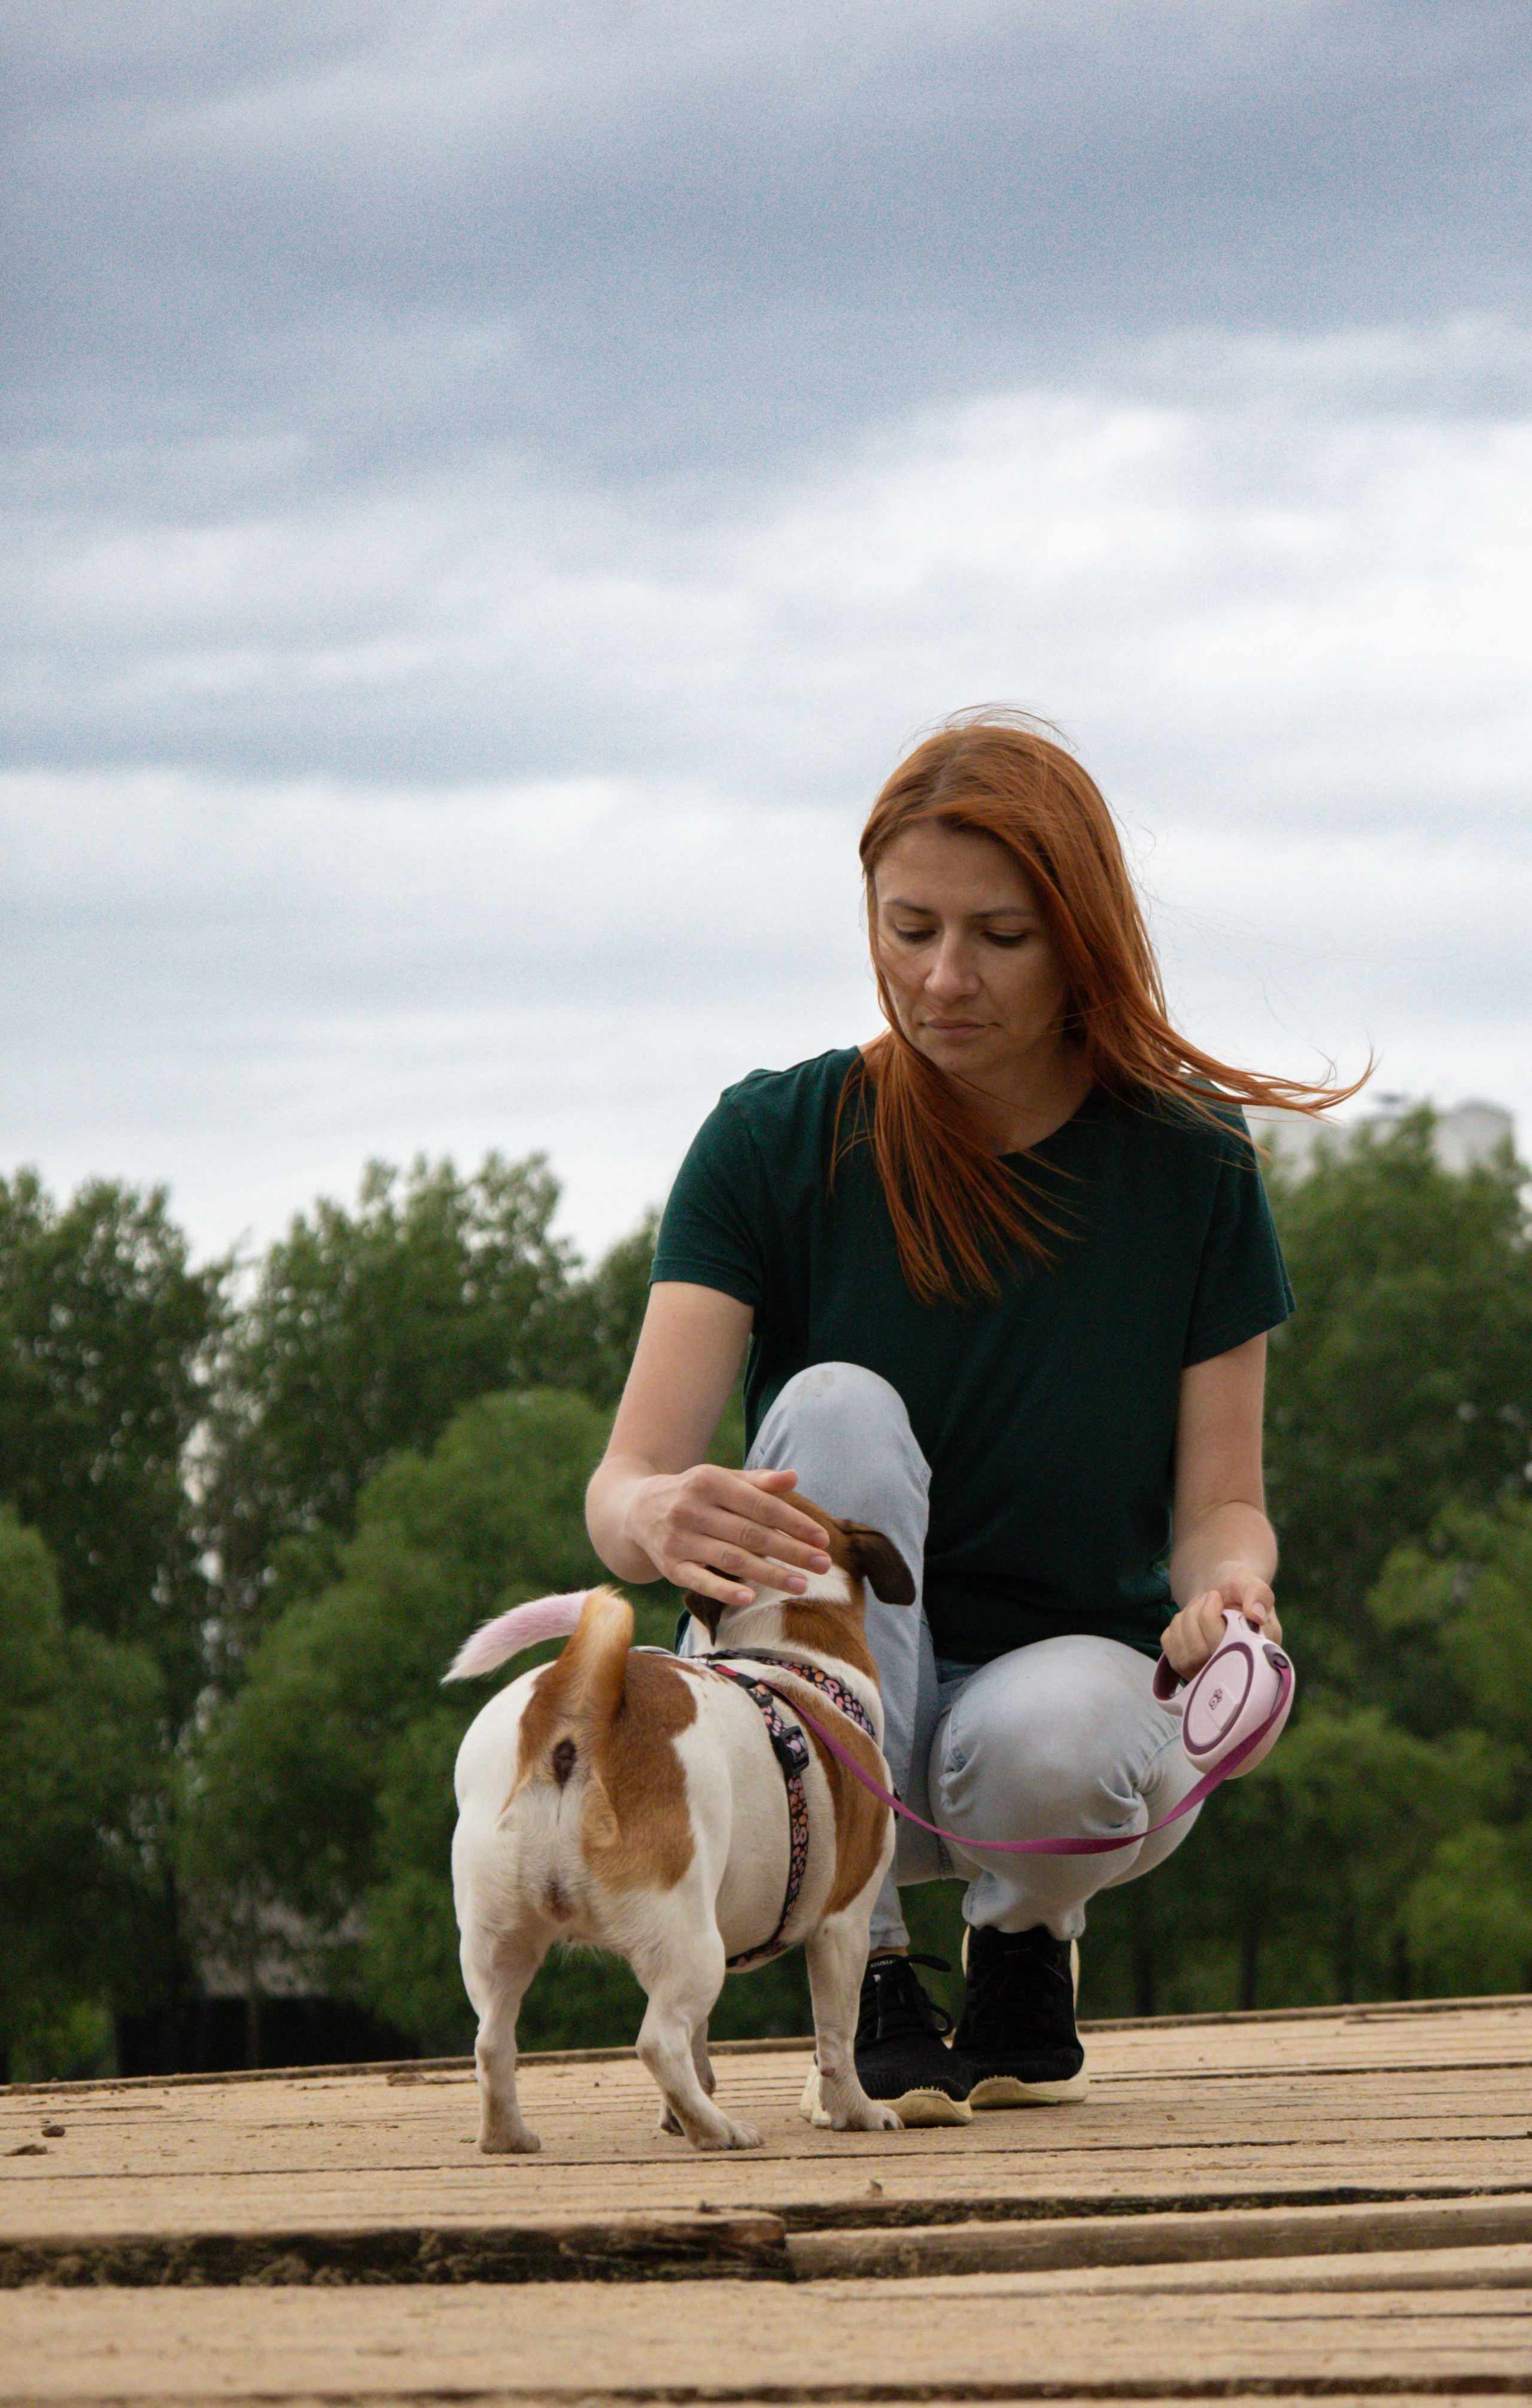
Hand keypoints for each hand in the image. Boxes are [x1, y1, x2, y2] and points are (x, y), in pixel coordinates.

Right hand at [624, 1465, 832, 1609]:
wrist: (635, 1509)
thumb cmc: (693, 1494)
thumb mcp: (721, 1480)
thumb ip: (757, 1482)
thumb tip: (793, 1477)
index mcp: (710, 1481)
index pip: (761, 1505)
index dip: (794, 1523)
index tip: (822, 1539)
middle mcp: (693, 1508)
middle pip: (750, 1534)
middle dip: (790, 1551)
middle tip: (824, 1565)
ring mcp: (680, 1539)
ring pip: (731, 1559)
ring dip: (769, 1574)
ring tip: (801, 1585)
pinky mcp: (670, 1566)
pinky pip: (700, 1580)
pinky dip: (724, 1590)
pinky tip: (750, 1597)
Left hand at [1162, 1565, 1281, 1679]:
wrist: (1224, 1595)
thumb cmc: (1241, 1593)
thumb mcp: (1254, 1587)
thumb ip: (1259, 1596)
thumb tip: (1255, 1615)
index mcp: (1254, 1655)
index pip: (1223, 1648)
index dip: (1211, 1618)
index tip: (1216, 1596)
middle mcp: (1231, 1672)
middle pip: (1198, 1652)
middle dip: (1197, 1614)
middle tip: (1208, 1596)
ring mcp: (1206, 1671)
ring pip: (1182, 1649)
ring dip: (1187, 1617)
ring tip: (1201, 1605)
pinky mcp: (1185, 1665)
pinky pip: (1170, 1645)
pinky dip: (1176, 1625)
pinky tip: (1192, 1618)